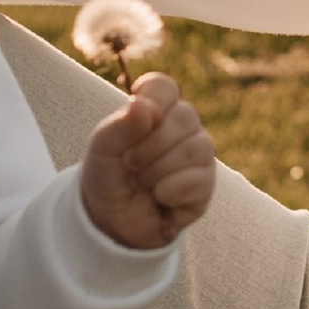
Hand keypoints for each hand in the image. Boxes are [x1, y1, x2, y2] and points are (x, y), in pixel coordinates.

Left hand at [78, 72, 216, 250]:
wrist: (110, 221)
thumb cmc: (108, 176)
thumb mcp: (102, 149)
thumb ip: (121, 125)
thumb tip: (143, 105)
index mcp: (158, 110)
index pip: (166, 87)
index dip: (151, 99)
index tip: (131, 119)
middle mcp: (184, 128)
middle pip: (185, 116)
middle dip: (148, 146)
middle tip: (129, 165)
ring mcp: (199, 156)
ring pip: (194, 148)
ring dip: (157, 171)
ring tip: (142, 183)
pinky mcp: (206, 186)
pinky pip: (198, 180)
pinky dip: (169, 191)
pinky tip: (159, 198)